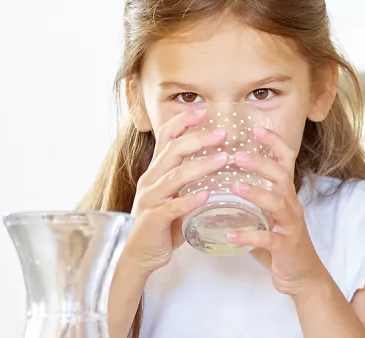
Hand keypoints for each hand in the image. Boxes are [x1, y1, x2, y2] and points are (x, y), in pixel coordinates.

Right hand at [121, 108, 231, 272]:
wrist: (140, 253)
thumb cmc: (163, 222)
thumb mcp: (176, 194)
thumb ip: (191, 179)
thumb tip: (222, 161)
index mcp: (157, 171)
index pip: (167, 138)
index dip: (183, 122)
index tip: (204, 110)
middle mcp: (151, 180)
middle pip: (173, 151)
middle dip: (199, 138)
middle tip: (224, 133)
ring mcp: (150, 199)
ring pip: (174, 176)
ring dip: (200, 166)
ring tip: (224, 160)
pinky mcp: (153, 219)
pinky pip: (172, 207)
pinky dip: (189, 200)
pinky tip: (206, 196)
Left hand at [226, 126, 331, 296]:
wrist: (302, 275)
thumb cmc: (281, 243)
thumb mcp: (269, 215)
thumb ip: (252, 199)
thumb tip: (221, 182)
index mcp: (286, 195)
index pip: (285, 162)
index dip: (274, 144)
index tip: (255, 128)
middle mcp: (291, 206)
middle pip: (282, 177)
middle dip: (261, 163)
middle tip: (236, 154)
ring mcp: (290, 226)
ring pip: (278, 204)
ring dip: (256, 193)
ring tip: (234, 186)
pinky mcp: (286, 247)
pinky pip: (268, 239)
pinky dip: (249, 235)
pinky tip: (230, 234)